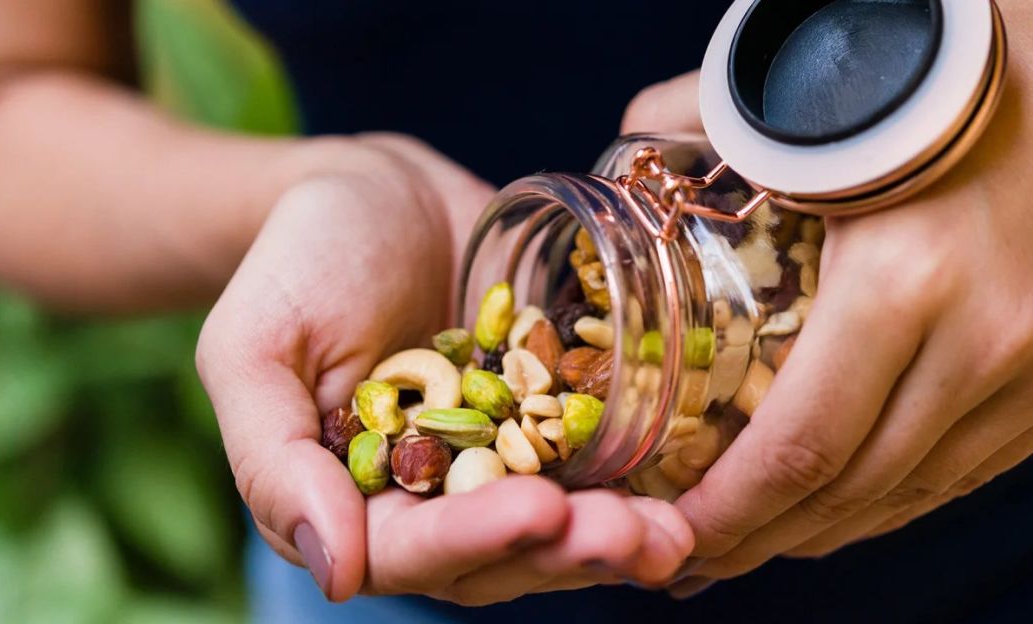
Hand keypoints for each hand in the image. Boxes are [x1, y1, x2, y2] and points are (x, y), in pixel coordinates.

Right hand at [196, 134, 693, 604]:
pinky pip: (596, 455)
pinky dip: (642, 473)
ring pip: (559, 521)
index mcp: (354, 500)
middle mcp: (431, 497)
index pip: (410, 552)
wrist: (371, 192)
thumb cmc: (295, 263)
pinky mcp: (549, 413)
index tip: (538, 511)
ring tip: (676, 528)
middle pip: (500, 554)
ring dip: (617, 533)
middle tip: (638, 535)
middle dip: (567, 550)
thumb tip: (334, 571)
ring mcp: (499, 457)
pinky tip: (692, 477)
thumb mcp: (252, 348)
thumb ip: (273, 463)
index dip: (474, 540)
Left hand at [623, 60, 1032, 594]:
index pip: (800, 447)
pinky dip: (891, 499)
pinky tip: (839, 506)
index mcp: (903, 284)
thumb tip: (613, 161)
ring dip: (822, 531)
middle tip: (691, 557)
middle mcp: (983, 342)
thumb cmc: (931, 77)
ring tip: (750, 545)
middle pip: (852, 490)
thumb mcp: (810, 108)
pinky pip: (964, 469)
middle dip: (761, 538)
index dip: (729, 513)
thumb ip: (694, 126)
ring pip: (911, 493)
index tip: (671, 534)